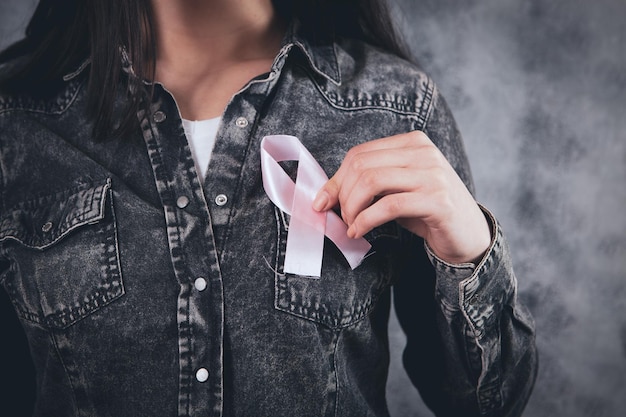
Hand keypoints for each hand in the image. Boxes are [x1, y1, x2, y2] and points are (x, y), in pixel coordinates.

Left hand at [312, 131, 490, 264]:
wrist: (469, 234)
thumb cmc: (427, 211)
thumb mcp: (396, 191)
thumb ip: (368, 185)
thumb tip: (324, 195)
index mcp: (413, 142)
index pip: (360, 154)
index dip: (336, 180)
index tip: (323, 202)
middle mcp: (424, 152)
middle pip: (362, 166)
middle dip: (342, 196)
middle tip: (341, 218)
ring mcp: (433, 174)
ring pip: (372, 182)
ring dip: (352, 208)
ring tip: (351, 225)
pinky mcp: (437, 200)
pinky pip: (388, 206)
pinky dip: (366, 220)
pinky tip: (360, 231)